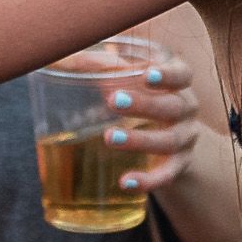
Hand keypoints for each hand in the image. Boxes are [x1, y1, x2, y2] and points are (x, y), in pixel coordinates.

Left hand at [95, 52, 204, 195]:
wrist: (174, 140)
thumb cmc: (144, 97)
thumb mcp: (130, 80)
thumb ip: (100, 68)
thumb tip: (55, 59)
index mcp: (178, 83)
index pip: (182, 75)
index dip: (168, 74)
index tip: (146, 73)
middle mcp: (186, 109)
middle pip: (173, 107)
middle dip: (144, 105)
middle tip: (113, 101)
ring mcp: (185, 139)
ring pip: (168, 141)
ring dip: (140, 140)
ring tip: (110, 138)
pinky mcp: (178, 166)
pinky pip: (166, 175)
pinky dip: (148, 180)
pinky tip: (125, 182)